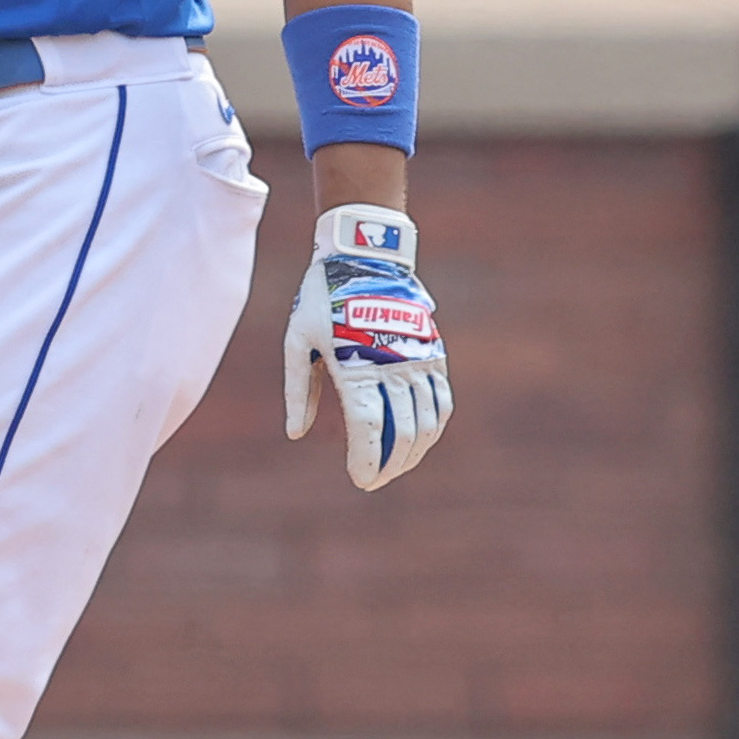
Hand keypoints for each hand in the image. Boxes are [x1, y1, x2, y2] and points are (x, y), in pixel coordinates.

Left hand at [281, 205, 452, 491]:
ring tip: (393, 467)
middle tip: (372, 482)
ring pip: (427, 422)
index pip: (368, 428)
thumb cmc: (321, 299)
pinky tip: (419, 441)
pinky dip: (433, 427)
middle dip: (389, 466)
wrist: (365, 257)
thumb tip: (296, 435)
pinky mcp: (434, 354)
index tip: (360, 480)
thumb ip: (298, 391)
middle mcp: (393, 367)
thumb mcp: (297, 341)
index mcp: (356, 366)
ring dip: (414, 453)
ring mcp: (419, 361)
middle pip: (401, 432)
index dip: (366, 460)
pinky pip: (442, 401)